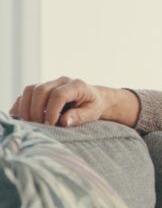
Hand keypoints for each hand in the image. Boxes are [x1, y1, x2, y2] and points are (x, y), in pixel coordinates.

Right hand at [8, 77, 136, 126]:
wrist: (95, 98)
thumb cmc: (94, 106)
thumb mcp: (93, 113)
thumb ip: (80, 116)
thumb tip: (64, 122)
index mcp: (76, 85)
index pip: (58, 94)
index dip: (51, 110)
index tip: (51, 124)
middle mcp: (62, 81)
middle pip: (41, 90)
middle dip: (37, 110)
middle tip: (40, 126)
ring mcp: (51, 82)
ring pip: (30, 90)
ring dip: (26, 107)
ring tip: (31, 123)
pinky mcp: (42, 88)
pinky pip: (26, 93)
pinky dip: (21, 104)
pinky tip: (22, 117)